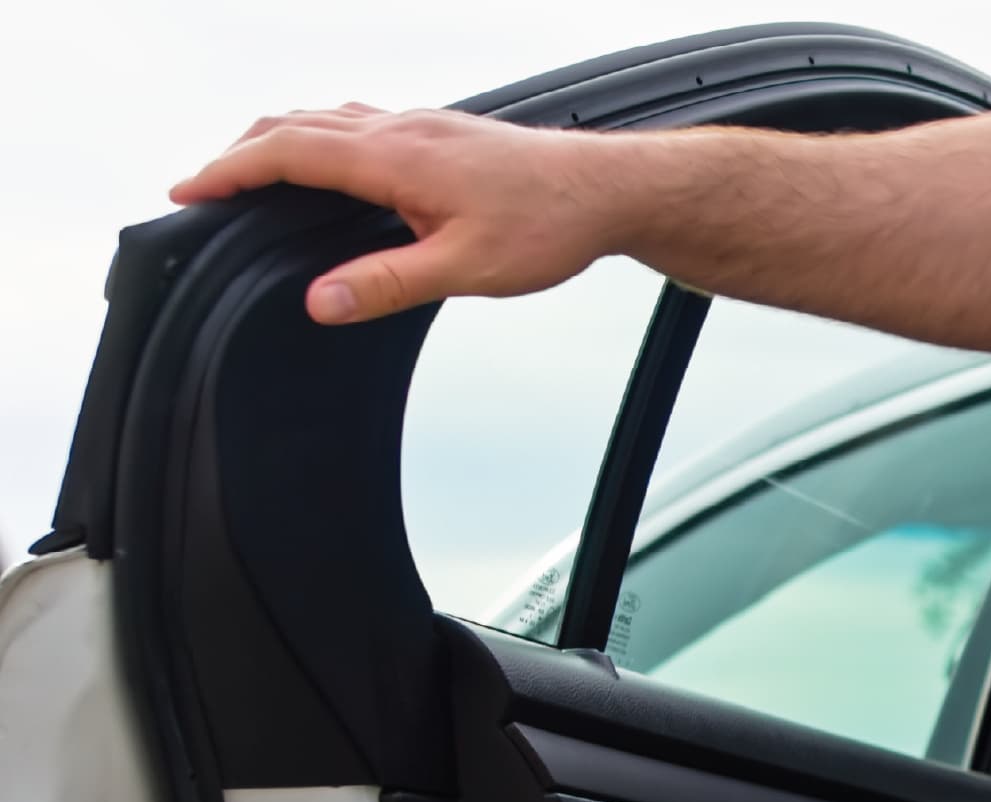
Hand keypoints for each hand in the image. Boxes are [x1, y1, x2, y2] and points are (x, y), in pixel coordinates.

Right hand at [169, 105, 625, 323]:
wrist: (610, 190)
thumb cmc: (551, 223)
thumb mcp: (467, 269)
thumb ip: (389, 284)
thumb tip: (320, 301)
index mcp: (395, 155)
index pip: (287, 152)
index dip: (230, 171)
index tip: (189, 191)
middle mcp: (402, 129)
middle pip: (296, 126)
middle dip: (242, 154)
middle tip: (206, 187)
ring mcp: (423, 126)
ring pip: (328, 119)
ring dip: (280, 141)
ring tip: (250, 173)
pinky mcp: (442, 134)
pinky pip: (361, 123)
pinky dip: (322, 138)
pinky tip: (332, 164)